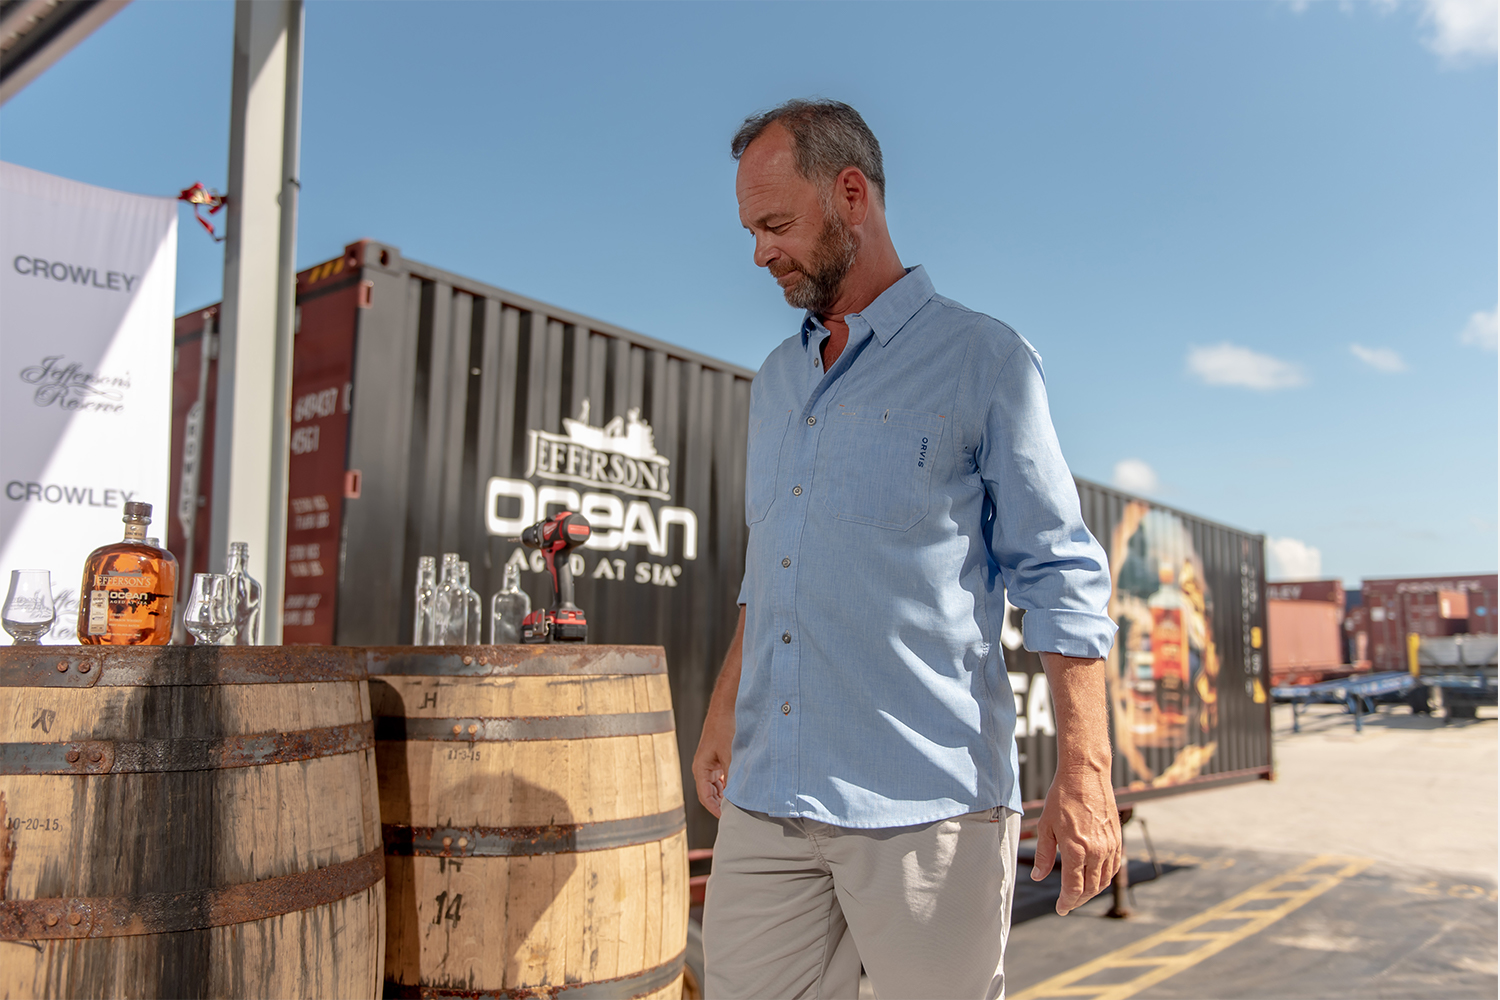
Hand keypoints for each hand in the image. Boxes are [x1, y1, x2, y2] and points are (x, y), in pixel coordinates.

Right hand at [692, 709, 732, 817]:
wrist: (725, 709)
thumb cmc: (724, 729)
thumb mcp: (730, 755)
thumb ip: (731, 776)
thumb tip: (736, 795)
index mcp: (700, 768)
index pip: (705, 796)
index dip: (715, 809)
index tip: (726, 817)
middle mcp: (702, 768)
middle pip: (709, 793)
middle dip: (719, 804)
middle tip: (734, 813)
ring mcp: (709, 764)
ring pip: (715, 786)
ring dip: (724, 794)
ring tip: (737, 803)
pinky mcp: (716, 759)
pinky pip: (719, 778)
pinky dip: (727, 784)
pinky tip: (736, 788)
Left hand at [1030, 765, 1121, 914]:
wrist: (1085, 775)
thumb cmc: (1061, 798)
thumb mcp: (1046, 826)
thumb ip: (1044, 855)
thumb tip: (1038, 877)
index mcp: (1076, 850)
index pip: (1074, 889)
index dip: (1067, 902)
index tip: (1060, 908)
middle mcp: (1096, 851)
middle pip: (1091, 889)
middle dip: (1078, 900)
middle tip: (1067, 903)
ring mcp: (1110, 846)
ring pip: (1104, 880)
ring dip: (1092, 891)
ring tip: (1079, 893)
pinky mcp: (1117, 839)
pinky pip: (1114, 866)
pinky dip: (1105, 877)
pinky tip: (1095, 877)